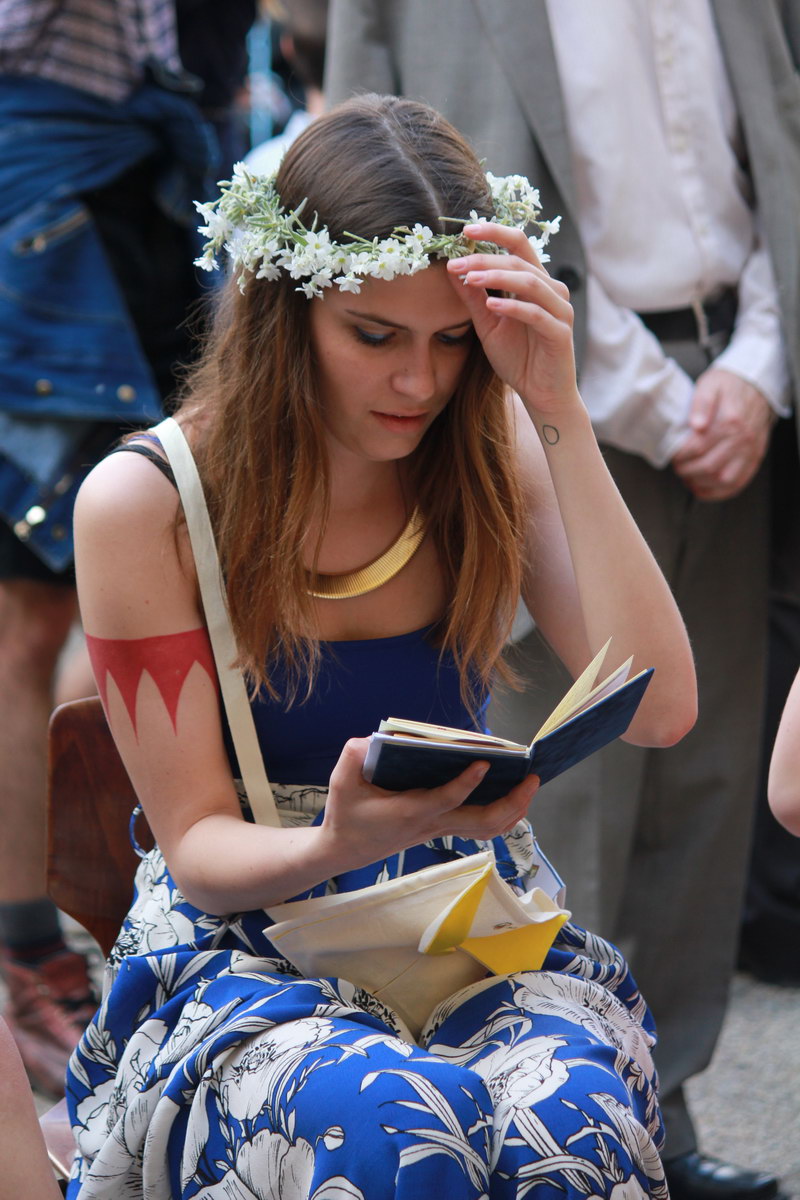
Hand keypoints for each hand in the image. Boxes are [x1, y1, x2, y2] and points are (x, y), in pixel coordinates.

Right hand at [322, 737, 539, 865]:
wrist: (343, 848)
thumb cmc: (346, 813)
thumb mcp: (342, 780)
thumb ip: (356, 754)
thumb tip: (376, 738)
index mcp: (410, 811)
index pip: (446, 799)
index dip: (467, 783)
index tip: (484, 763)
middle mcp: (431, 824)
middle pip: (482, 822)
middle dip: (512, 802)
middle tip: (532, 779)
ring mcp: (439, 829)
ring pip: (486, 829)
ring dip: (513, 810)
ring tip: (529, 787)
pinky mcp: (441, 829)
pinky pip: (479, 828)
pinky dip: (501, 815)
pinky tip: (511, 798)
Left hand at [446, 223, 578, 413]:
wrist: (541, 394)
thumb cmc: (518, 358)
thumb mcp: (487, 325)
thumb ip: (472, 298)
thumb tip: (450, 268)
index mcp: (535, 282)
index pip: (518, 244)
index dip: (494, 233)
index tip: (465, 230)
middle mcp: (551, 290)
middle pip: (521, 259)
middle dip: (486, 257)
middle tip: (457, 262)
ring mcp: (559, 310)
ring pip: (530, 282)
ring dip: (498, 277)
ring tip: (469, 278)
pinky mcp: (560, 333)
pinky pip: (536, 314)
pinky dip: (513, 307)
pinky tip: (491, 305)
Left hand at [671, 367, 774, 499]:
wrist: (756, 384)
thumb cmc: (730, 385)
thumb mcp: (710, 385)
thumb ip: (701, 403)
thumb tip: (696, 425)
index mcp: (730, 421)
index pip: (698, 448)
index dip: (680, 456)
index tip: (673, 455)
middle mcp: (742, 439)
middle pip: (709, 467)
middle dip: (687, 471)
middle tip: (678, 467)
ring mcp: (750, 451)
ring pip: (723, 480)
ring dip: (701, 484)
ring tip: (688, 478)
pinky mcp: (754, 458)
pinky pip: (738, 484)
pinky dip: (719, 492)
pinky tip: (704, 489)